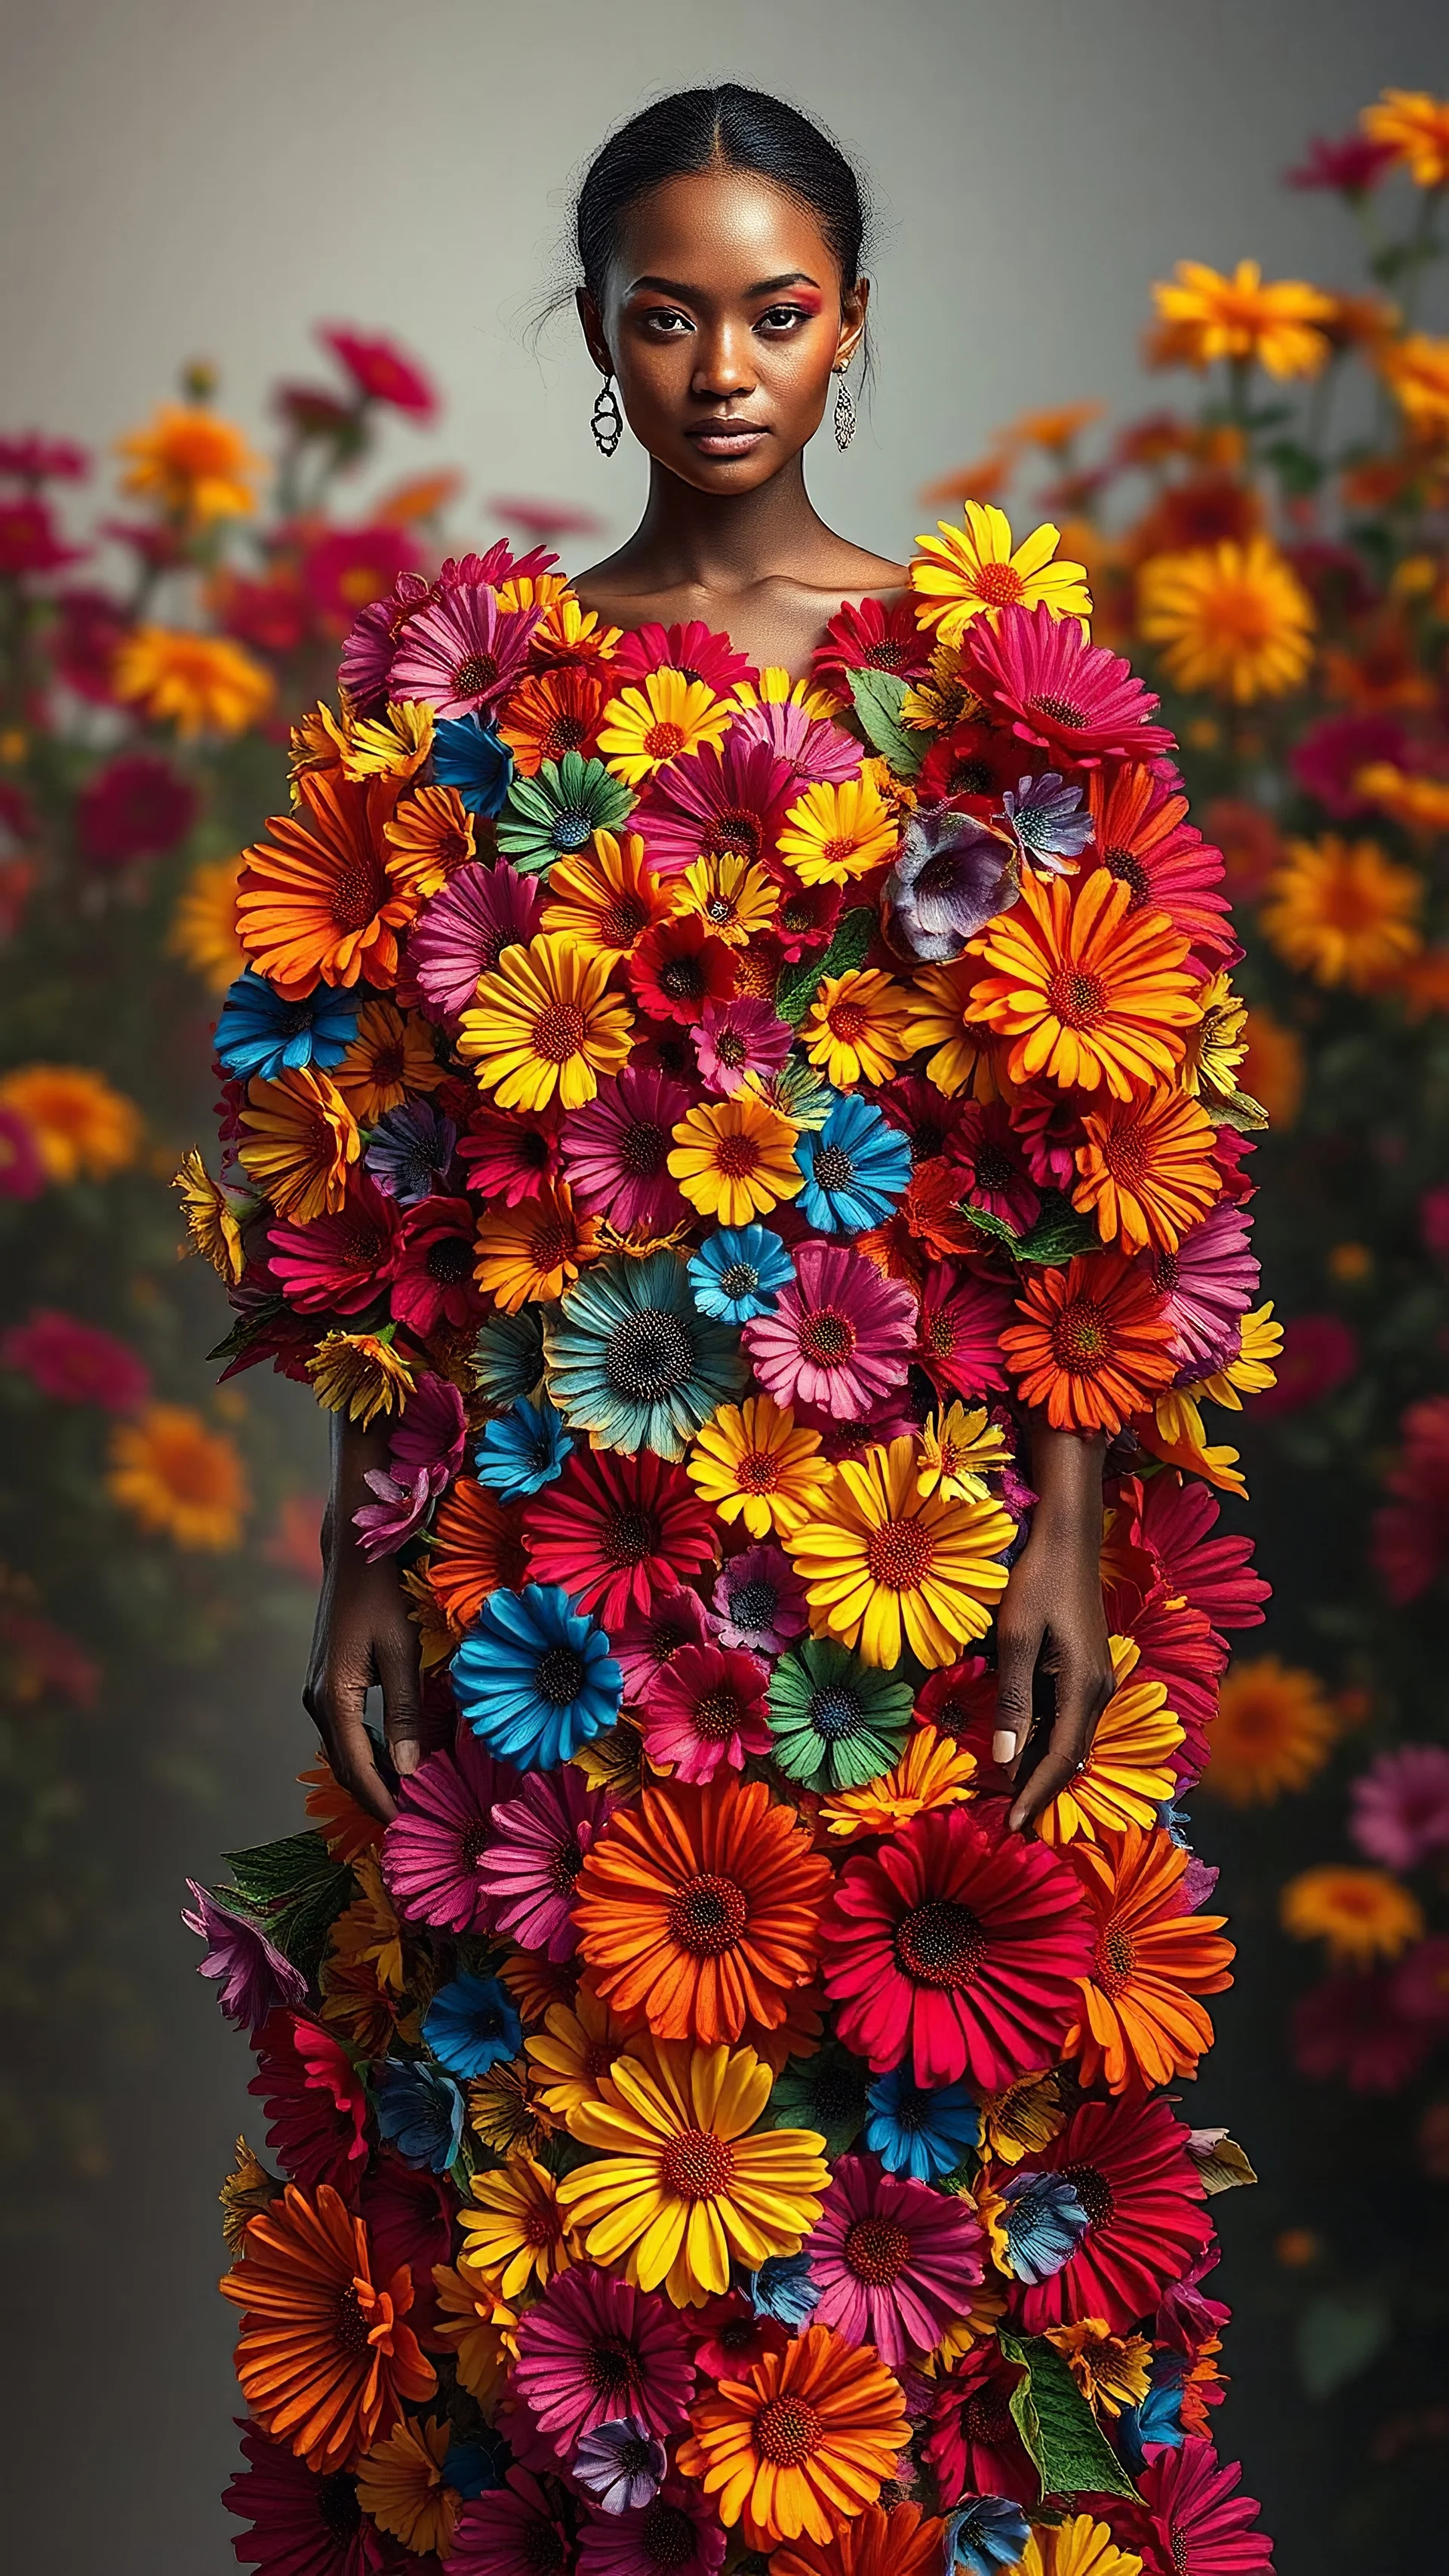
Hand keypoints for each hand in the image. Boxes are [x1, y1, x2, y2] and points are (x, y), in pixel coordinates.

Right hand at [302, 1415, 422, 1822]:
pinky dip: (372, 1754)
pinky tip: (401, 1765)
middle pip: (348, 1768)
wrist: (354, 1552)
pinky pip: (348, 1733)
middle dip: (380, 1800)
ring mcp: (318, 1692)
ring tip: (415, 1804)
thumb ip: (408, 1712)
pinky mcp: (327, 1683)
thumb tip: (411, 1771)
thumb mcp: (403, 1651)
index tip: (408, 1832)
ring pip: (347, 1752)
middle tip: (416, 1829)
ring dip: (377, 1779)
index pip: (358, 1771)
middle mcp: (317, 1700)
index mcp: (333, 1697)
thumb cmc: (385, 1593)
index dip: (383, 1805)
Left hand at [993, 1416, 1112, 1833]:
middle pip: (1070, 1756)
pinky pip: (1066, 1718)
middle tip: (1007, 1824)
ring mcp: (1096, 1680)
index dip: (1036, 1795)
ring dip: (1041, 1767)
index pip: (1061, 1760)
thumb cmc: (1037, 1581)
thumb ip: (1012, 1699)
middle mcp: (1099, 1691)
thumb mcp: (1016, 1638)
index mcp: (1084, 1688)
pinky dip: (1044, 1740)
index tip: (1012, 1827)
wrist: (1068, 1537)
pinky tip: (1020, 1751)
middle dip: (1039, 1791)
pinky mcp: (1086, 1669)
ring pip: (1069, 1739)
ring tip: (1009, 1798)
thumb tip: (1004, 1759)